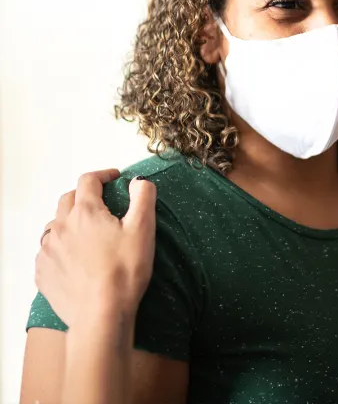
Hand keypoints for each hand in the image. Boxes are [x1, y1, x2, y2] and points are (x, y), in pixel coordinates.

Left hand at [35, 170, 156, 326]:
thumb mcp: (143, 229)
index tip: (115, 178)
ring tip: (87, 233)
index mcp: (86, 212)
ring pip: (55, 225)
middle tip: (102, 203)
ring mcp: (48, 250)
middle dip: (84, 195)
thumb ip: (143, 198)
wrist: (100, 314)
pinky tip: (75, 258)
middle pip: (68, 199)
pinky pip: (48, 251)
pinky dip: (61, 247)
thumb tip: (139, 181)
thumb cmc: (125, 270)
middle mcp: (61, 226)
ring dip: (70, 222)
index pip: (89, 181)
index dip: (103, 175)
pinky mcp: (42, 272)